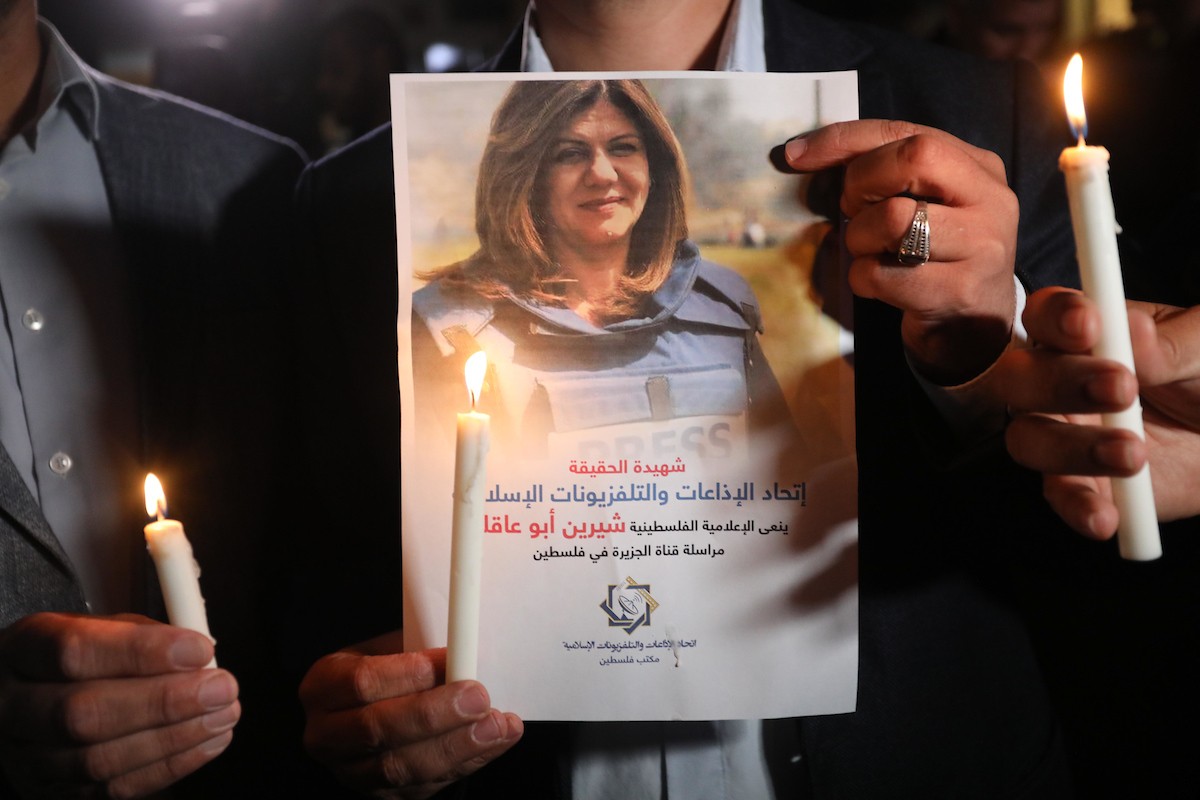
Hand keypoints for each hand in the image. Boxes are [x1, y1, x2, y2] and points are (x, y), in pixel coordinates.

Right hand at [0, 612, 237, 797]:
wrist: (26, 702)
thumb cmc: (74, 660)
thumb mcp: (98, 628)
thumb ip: (142, 637)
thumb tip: (198, 654)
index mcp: (24, 649)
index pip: (74, 650)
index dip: (142, 652)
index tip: (199, 650)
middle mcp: (12, 706)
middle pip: (83, 713)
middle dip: (164, 703)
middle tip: (222, 688)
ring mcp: (25, 756)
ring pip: (97, 760)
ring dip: (173, 739)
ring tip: (222, 715)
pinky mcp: (49, 792)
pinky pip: (109, 790)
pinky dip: (167, 767)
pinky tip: (205, 743)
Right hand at [299, 631, 522, 799]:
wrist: (367, 713)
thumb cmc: (384, 673)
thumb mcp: (387, 651)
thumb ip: (417, 653)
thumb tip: (463, 652)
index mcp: (323, 687)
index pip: (361, 682)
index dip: (408, 672)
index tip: (450, 659)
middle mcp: (327, 736)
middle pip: (380, 729)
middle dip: (435, 714)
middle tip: (478, 698)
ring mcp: (352, 772)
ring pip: (402, 767)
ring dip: (457, 745)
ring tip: (496, 725)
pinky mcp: (383, 796)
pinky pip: (427, 785)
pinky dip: (468, 762)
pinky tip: (495, 741)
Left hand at [783, 120, 1018, 384]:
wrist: (973, 325)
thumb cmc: (934, 255)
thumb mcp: (921, 202)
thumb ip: (883, 170)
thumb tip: (802, 152)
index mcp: (978, 167)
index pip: (908, 133)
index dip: (846, 139)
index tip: (797, 154)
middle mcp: (991, 200)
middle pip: (913, 159)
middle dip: (862, 184)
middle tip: (853, 211)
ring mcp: (982, 246)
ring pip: (893, 219)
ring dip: (859, 238)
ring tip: (870, 251)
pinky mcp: (958, 291)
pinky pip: (882, 274)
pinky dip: (862, 278)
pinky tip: (877, 283)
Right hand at [997, 288, 1199, 536]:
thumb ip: (1169, 344)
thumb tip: (1134, 332)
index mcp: (1083, 334)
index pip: (1044, 315)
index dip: (1054, 316)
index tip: (1089, 324)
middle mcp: (1056, 382)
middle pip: (1016, 377)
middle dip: (1057, 382)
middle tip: (1121, 388)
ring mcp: (1061, 434)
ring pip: (1027, 438)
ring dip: (1072, 447)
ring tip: (1134, 454)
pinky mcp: (1079, 483)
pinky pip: (1059, 495)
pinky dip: (1078, 506)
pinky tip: (1106, 516)